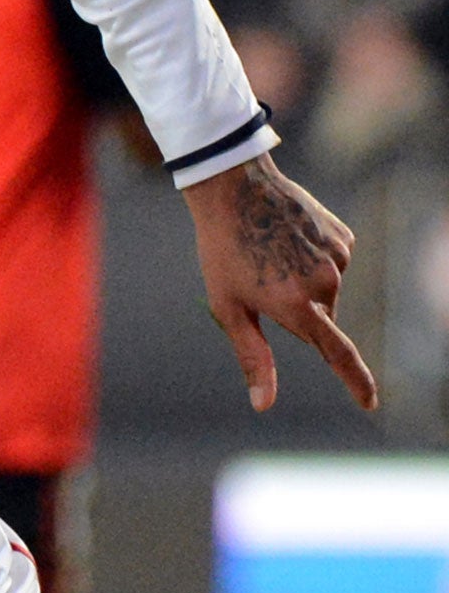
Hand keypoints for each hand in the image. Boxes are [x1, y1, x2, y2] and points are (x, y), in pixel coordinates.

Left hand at [184, 153, 377, 412]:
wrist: (234, 188)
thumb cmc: (222, 250)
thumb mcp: (228, 306)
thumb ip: (252, 356)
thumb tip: (263, 404)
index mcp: (298, 306)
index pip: (337, 354)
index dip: (356, 382)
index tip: (370, 404)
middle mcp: (327, 284)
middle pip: (321, 319)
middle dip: (296, 311)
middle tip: (260, 280)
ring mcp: (339, 258)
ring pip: (326, 289)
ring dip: (304, 282)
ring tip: (270, 252)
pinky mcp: (344, 237)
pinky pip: (332, 261)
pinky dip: (313, 257)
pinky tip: (288, 238)